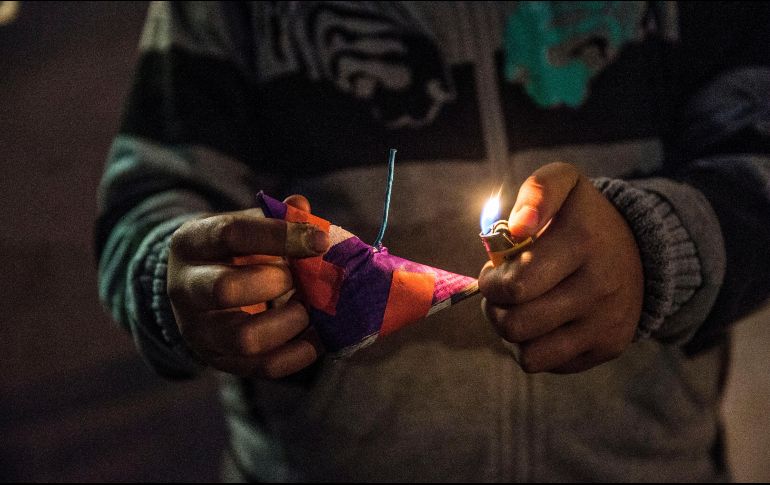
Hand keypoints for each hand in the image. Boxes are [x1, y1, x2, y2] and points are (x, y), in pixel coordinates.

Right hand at [167, 195, 328, 377]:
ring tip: (309, 307)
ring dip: (290, 322)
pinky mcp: (220, 361)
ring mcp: (199, 331)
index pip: (230, 234)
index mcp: (191, 243)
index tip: (320, 240)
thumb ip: (278, 217)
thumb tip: (303, 207)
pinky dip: (301, 352)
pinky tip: (319, 334)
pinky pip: (265, 366)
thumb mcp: (248, 226)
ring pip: (245, 338)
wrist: (201, 291)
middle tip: (298, 278)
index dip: (280, 235)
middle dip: (274, 283)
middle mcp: (185, 289)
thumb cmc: (234, 252)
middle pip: (224, 289)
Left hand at [479, 163, 642, 372]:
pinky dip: (533, 348)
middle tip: (503, 292)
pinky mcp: (609, 347)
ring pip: (528, 353)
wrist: (642, 249)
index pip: (515, 285)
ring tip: (518, 308)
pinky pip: (547, 364)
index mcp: (583, 242)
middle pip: (515, 324)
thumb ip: (537, 192)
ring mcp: (607, 322)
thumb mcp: (564, 184)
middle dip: (494, 308)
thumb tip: (517, 227)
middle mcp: (600, 286)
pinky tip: (542, 323)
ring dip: (510, 332)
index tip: (495, 270)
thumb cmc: (583, 217)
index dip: (490, 282)